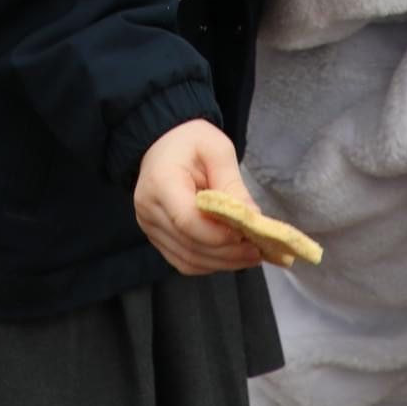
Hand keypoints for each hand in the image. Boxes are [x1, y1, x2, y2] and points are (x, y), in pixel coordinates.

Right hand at [133, 120, 263, 276]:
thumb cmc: (191, 142)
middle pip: (190, 245)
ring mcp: (149, 227)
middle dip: (227, 253)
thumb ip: (233, 185)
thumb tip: (253, 220)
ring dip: (221, 262)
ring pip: (188, 260)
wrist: (162, 142)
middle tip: (258, 250)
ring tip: (249, 255)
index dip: (219, 235)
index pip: (188, 220)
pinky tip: (230, 255)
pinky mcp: (155, 237)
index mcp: (160, 182)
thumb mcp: (217, 150)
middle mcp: (148, 209)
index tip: (247, 235)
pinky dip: (209, 263)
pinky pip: (183, 261)